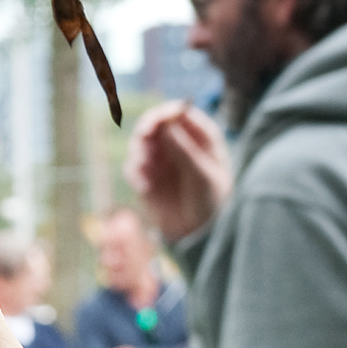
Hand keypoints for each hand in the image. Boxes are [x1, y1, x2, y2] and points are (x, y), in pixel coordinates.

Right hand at [127, 101, 230, 242]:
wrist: (201, 235)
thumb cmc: (213, 202)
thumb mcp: (203, 177)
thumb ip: (185, 151)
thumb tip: (166, 125)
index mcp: (201, 137)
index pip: (181, 113)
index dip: (167, 113)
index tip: (157, 121)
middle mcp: (179, 143)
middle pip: (155, 124)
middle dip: (147, 130)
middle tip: (143, 138)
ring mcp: (162, 159)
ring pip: (140, 143)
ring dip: (140, 152)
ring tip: (147, 168)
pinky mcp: (147, 176)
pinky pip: (133, 167)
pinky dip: (136, 173)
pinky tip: (146, 188)